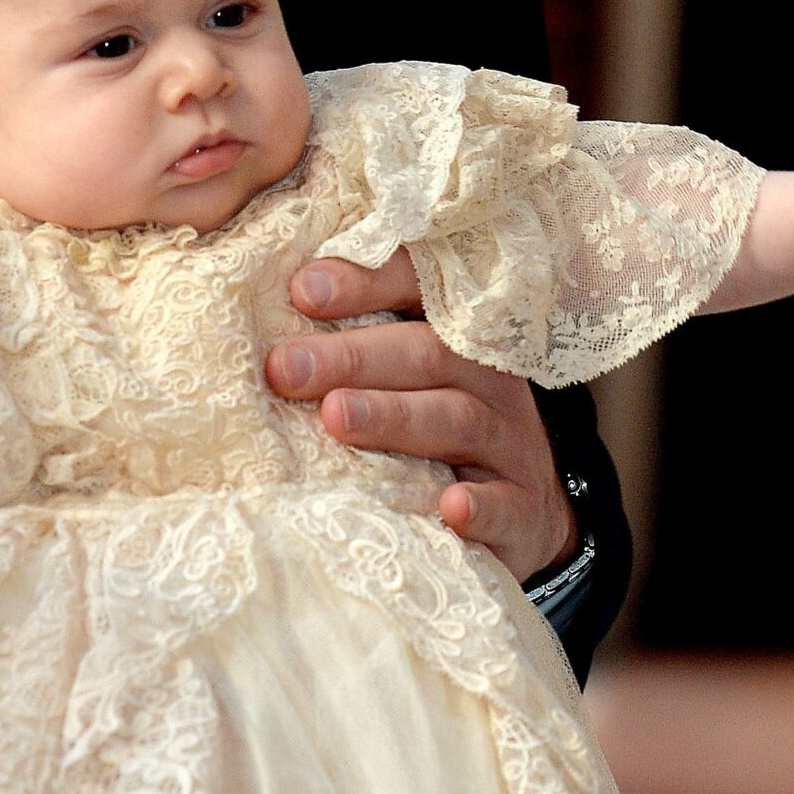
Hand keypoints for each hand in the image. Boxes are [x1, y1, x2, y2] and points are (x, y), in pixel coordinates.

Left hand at [265, 250, 577, 581]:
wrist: (525, 512)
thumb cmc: (438, 421)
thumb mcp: (409, 371)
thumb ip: (353, 340)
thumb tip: (268, 324)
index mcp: (455, 330)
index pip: (418, 286)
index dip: (366, 281)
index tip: (302, 289)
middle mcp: (487, 376)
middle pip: (425, 352)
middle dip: (351, 356)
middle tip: (285, 368)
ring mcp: (509, 442)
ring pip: (456, 418)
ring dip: (394, 416)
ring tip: (335, 417)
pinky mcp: (522, 507)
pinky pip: (505, 505)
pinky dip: (481, 506)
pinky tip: (450, 507)